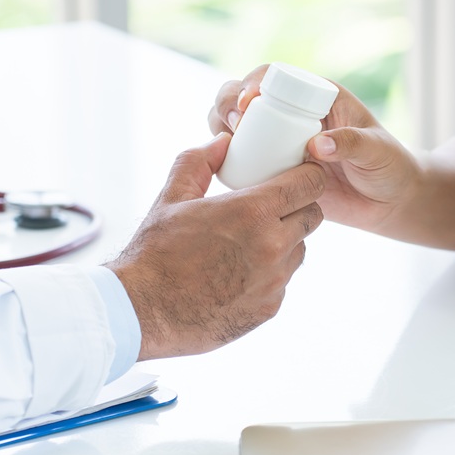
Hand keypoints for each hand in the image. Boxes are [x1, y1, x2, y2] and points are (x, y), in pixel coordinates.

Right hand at [106, 133, 325, 359]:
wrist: (142, 311)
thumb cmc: (155, 252)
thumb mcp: (172, 198)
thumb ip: (199, 162)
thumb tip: (224, 143)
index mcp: (252, 212)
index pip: (309, 184)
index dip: (308, 176)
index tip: (299, 175)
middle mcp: (272, 246)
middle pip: (313, 216)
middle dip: (299, 206)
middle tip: (276, 206)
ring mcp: (274, 281)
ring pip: (300, 249)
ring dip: (286, 240)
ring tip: (253, 241)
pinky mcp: (270, 308)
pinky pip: (284, 281)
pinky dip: (270, 273)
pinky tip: (241, 273)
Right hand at [209, 65, 420, 234]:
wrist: (388, 202)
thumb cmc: (389, 167)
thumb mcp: (375, 150)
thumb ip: (351, 144)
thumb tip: (315, 145)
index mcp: (316, 97)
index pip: (276, 77)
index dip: (254, 82)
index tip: (249, 102)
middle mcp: (292, 115)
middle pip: (244, 97)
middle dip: (228, 104)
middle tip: (234, 126)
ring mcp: (279, 144)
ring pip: (236, 127)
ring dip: (221, 130)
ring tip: (226, 146)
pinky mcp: (273, 172)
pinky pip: (242, 162)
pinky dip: (227, 162)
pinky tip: (224, 169)